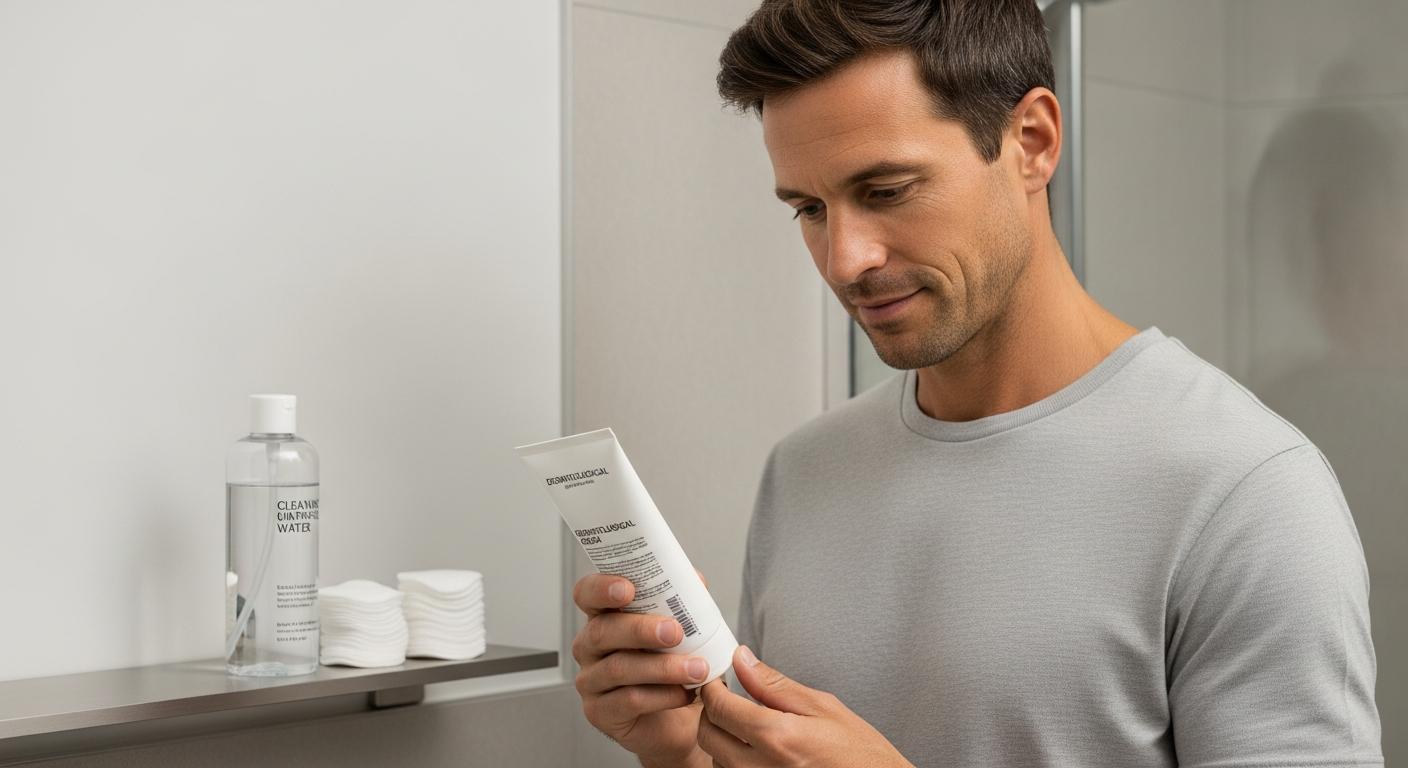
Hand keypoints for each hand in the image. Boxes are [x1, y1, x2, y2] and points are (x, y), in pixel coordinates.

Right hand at [571, 570, 713, 765]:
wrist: (683, 719)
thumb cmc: (676, 667)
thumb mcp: (684, 630)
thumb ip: (684, 602)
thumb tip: (695, 581)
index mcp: (605, 617)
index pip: (587, 594)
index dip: (601, 588)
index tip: (628, 588)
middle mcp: (590, 646)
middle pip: (602, 631)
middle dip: (640, 629)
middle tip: (675, 632)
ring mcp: (591, 681)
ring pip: (618, 668)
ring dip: (662, 667)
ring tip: (697, 669)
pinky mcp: (600, 712)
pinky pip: (628, 701)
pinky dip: (662, 696)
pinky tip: (685, 694)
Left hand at [697, 646, 912, 766]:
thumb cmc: (859, 753)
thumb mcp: (822, 707)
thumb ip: (774, 684)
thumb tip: (742, 659)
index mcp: (778, 738)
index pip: (720, 708)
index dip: (713, 689)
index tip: (718, 681)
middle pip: (709, 737)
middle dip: (712, 714)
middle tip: (730, 700)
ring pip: (717, 760)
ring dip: (723, 740)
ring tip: (748, 727)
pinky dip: (734, 762)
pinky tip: (757, 750)